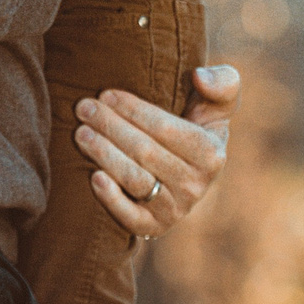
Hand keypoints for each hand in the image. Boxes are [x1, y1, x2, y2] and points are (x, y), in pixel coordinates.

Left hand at [74, 64, 238, 238]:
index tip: (106, 93)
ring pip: (135, 180)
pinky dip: (111, 199)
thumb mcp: (214, 102)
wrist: (182, 169)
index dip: (133, 110)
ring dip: (104, 154)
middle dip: (110, 126)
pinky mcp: (154, 227)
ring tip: (81, 133)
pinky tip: (93, 176)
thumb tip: (200, 77)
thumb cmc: (195, 124)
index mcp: (211, 153)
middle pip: (145, 152)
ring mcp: (176, 209)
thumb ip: (222, 82)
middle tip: (83, 108)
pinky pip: (131, 217)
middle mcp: (196, 185)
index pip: (165, 128)